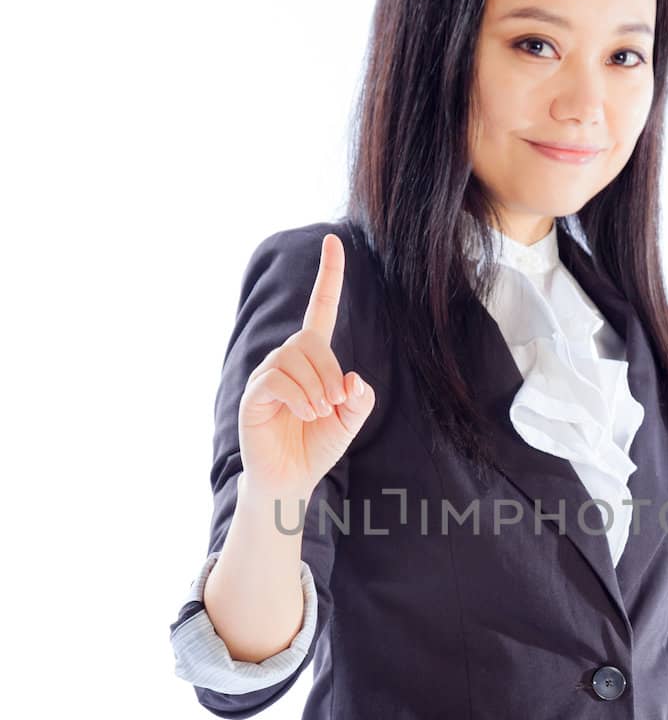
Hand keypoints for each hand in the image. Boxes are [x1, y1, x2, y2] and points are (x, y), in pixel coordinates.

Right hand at [238, 232, 375, 496]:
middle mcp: (286, 359)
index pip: (320, 308)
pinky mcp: (254, 394)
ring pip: (293, 359)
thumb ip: (360, 398)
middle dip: (330, 374)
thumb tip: (353, 379)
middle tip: (335, 405)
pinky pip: (277, 379)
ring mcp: (267, 375)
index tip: (334, 240)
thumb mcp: (351, 420)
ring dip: (316, 388)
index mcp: (312, 358)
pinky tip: (305, 414)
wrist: (292, 478)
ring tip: (318, 414)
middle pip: (310, 343)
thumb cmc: (318, 445)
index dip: (329, 276)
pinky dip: (299, 397)